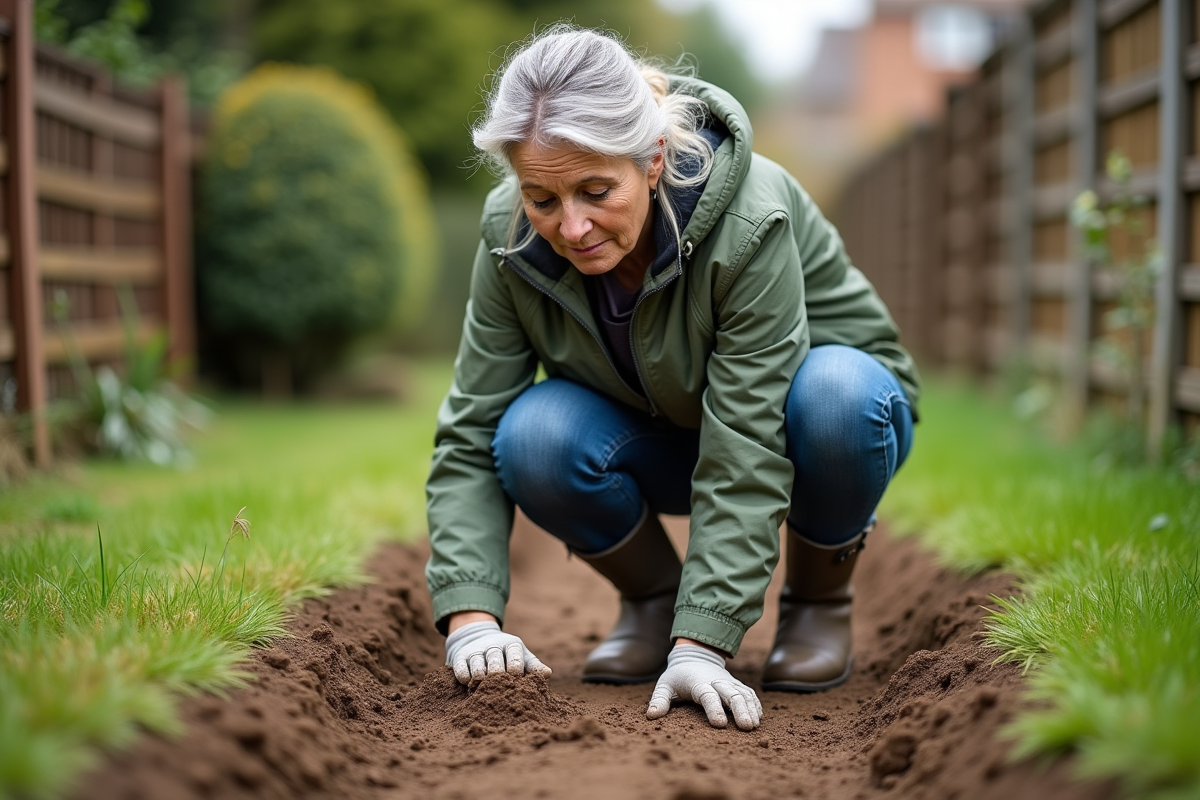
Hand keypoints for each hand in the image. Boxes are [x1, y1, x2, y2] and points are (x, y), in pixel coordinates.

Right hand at [444, 621, 551, 685]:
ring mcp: (475, 650)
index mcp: (511, 644)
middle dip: (497, 674)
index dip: (515, 667)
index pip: (514, 654)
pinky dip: (465, 678)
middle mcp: (492, 645)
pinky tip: (469, 685)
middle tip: (499, 687)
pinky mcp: (460, 657)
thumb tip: (548, 673)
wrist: (479, 639)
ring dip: (480, 678)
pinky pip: (460, 668)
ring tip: (484, 689)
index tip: (516, 679)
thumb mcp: (522, 656)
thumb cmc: (507, 655)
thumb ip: (533, 666)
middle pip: (495, 660)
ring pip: (477, 665)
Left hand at [646, 643, 761, 729]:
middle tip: (747, 727)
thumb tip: (651, 716)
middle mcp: (716, 682)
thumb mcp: (665, 685)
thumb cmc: (678, 676)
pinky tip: (759, 717)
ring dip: (751, 708)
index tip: (720, 724)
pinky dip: (755, 704)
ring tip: (754, 726)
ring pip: (744, 693)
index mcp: (698, 683)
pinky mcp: (736, 685)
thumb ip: (659, 700)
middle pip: (732, 694)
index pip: (708, 696)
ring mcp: (728, 683)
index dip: (714, 709)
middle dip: (740, 710)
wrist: (695, 655)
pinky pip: (749, 693)